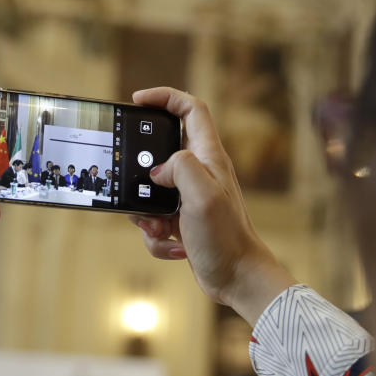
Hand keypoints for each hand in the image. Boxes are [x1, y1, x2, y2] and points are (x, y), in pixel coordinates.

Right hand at [129, 88, 296, 323]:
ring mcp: (190, 197)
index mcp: (208, 158)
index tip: (138, 100)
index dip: (165, 97)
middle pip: (160, 153)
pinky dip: (156, 236)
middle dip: (142, 175)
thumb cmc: (226, 238)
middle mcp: (200, 173)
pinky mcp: (182, 220)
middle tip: (138, 192)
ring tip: (159, 228)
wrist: (237, 278)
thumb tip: (157, 171)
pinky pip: (154, 220)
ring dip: (145, 212)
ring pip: (151, 192)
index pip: (190, 109)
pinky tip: (174, 246)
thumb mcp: (202, 196)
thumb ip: (180, 167)